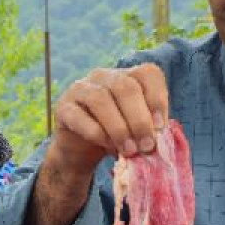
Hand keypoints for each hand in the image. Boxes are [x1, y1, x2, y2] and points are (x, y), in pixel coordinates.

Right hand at [46, 63, 169, 175]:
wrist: (80, 151)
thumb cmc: (115, 137)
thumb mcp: (136, 131)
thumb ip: (148, 130)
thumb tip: (159, 141)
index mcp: (127, 76)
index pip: (148, 74)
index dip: (158, 99)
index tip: (161, 127)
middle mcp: (104, 76)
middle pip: (126, 87)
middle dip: (139, 119)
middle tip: (147, 146)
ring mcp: (81, 89)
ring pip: (101, 99)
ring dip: (119, 128)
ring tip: (129, 151)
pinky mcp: (63, 107)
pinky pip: (79, 116)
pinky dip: (96, 133)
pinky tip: (108, 147)